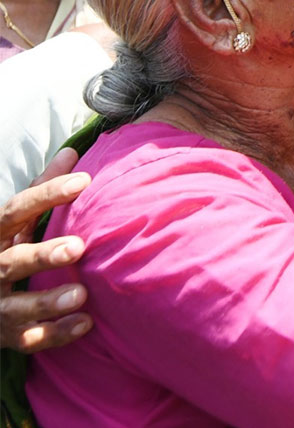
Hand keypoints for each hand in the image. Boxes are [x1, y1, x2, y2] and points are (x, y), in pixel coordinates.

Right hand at [0, 149, 92, 351]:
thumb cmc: (3, 248)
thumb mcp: (14, 221)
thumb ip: (40, 190)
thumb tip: (71, 152)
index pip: (15, 210)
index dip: (47, 195)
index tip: (83, 180)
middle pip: (13, 262)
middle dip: (43, 255)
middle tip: (77, 247)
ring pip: (17, 307)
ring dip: (48, 302)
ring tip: (81, 294)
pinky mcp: (6, 334)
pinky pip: (29, 339)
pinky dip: (56, 334)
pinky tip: (85, 324)